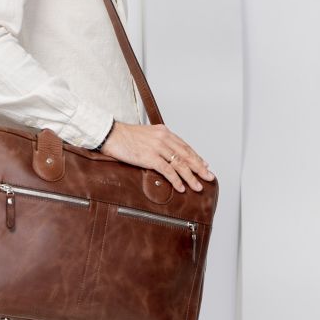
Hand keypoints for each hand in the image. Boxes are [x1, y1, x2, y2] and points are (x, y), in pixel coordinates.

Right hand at [99, 122, 214, 192]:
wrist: (110, 134)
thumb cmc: (124, 136)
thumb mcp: (145, 135)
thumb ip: (157, 142)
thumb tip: (164, 154)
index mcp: (164, 132)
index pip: (184, 146)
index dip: (196, 157)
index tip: (204, 165)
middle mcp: (163, 138)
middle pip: (186, 155)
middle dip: (199, 168)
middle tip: (209, 177)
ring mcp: (158, 148)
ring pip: (180, 164)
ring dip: (191, 177)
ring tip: (198, 186)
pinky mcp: (150, 157)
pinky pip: (168, 170)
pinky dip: (176, 180)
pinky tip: (181, 187)